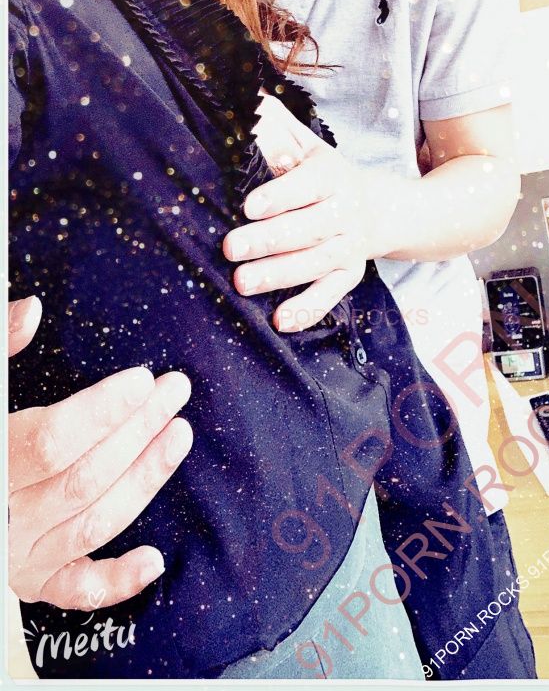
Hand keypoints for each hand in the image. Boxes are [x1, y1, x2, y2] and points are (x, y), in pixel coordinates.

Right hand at [8, 296, 192, 609]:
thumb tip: (30, 308)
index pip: (52, 440)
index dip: (101, 411)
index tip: (143, 380)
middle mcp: (2, 515)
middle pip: (85, 475)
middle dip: (138, 429)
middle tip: (175, 390)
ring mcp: (16, 556)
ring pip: (94, 522)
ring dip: (145, 479)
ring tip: (180, 434)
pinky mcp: (28, 582)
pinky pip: (76, 590)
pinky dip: (116, 582)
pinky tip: (155, 559)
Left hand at [223, 93, 377, 331]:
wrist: (385, 208)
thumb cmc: (328, 175)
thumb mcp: (311, 146)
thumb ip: (280, 127)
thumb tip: (249, 98)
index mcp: (332, 176)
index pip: (306, 185)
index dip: (280, 195)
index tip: (248, 205)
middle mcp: (346, 211)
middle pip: (308, 228)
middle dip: (269, 239)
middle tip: (231, 248)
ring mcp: (350, 246)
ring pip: (316, 263)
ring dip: (280, 274)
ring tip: (243, 282)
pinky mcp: (350, 273)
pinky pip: (332, 294)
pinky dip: (309, 308)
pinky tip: (280, 320)